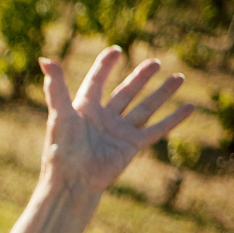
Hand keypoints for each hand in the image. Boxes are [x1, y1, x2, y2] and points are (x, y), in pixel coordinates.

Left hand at [40, 47, 193, 192]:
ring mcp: (119, 131)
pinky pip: (157, 129)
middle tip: (155, 63)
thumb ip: (55, 87)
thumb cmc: (61, 150)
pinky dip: (173, 118)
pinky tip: (189, 107)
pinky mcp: (132, 145)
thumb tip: (44, 59)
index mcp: (84, 108)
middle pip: (125, 92)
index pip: (96, 81)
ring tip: (179, 77)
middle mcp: (103, 118)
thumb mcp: (59, 114)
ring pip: (145, 107)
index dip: (105, 66)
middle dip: (140, 77)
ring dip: (162, 93)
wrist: (74, 181)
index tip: (116, 51)